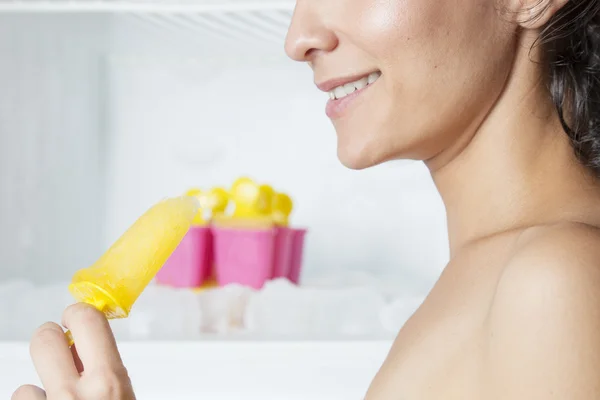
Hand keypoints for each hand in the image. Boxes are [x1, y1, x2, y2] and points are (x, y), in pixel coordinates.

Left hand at [12, 303, 135, 399]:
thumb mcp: (125, 397)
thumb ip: (110, 376)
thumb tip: (82, 352)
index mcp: (109, 382)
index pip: (88, 320)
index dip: (78, 313)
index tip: (76, 317)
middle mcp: (75, 395)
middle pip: (45, 338)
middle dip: (50, 338)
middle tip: (59, 349)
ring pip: (26, 385)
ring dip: (41, 391)